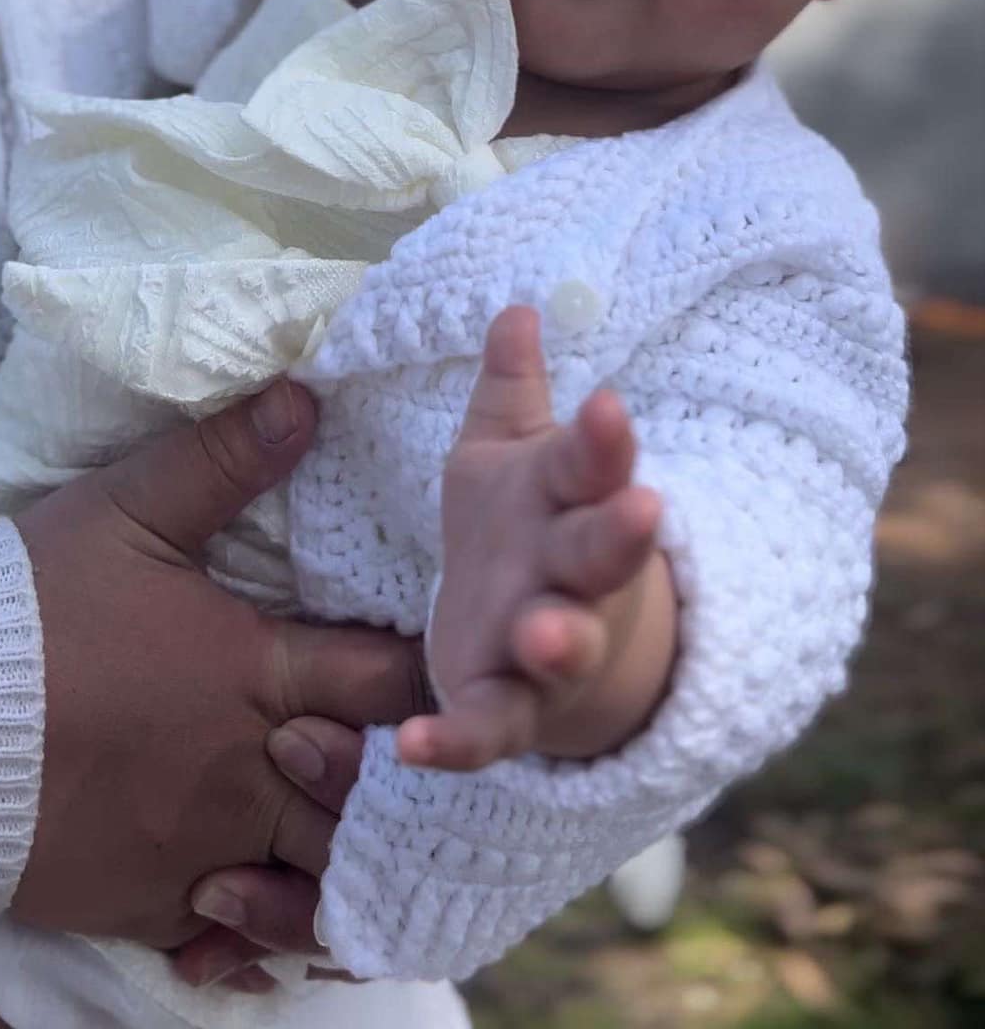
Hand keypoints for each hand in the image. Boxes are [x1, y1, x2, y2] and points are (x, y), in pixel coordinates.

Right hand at [11, 380, 429, 947]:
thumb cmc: (32, 608)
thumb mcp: (127, 511)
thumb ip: (224, 458)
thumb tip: (307, 397)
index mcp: (252, 671)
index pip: (385, 678)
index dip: (433, 671)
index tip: (463, 657)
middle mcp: (249, 766)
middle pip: (372, 786)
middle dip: (404, 774)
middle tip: (430, 753)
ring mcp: (205, 844)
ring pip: (319, 869)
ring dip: (347, 848)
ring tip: (366, 827)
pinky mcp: (153, 902)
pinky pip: (240, 931)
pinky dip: (269, 917)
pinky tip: (279, 894)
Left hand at [397, 307, 676, 772]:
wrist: (542, 643)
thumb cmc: (523, 526)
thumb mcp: (510, 453)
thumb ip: (511, 391)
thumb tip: (515, 308)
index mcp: (569, 501)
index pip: (593, 465)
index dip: (603, 441)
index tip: (608, 404)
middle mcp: (569, 576)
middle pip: (600, 554)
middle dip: (618, 535)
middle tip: (641, 510)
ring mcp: (545, 649)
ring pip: (563, 647)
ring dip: (559, 641)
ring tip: (543, 634)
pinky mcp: (505, 710)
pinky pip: (486, 732)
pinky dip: (455, 742)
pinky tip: (412, 745)